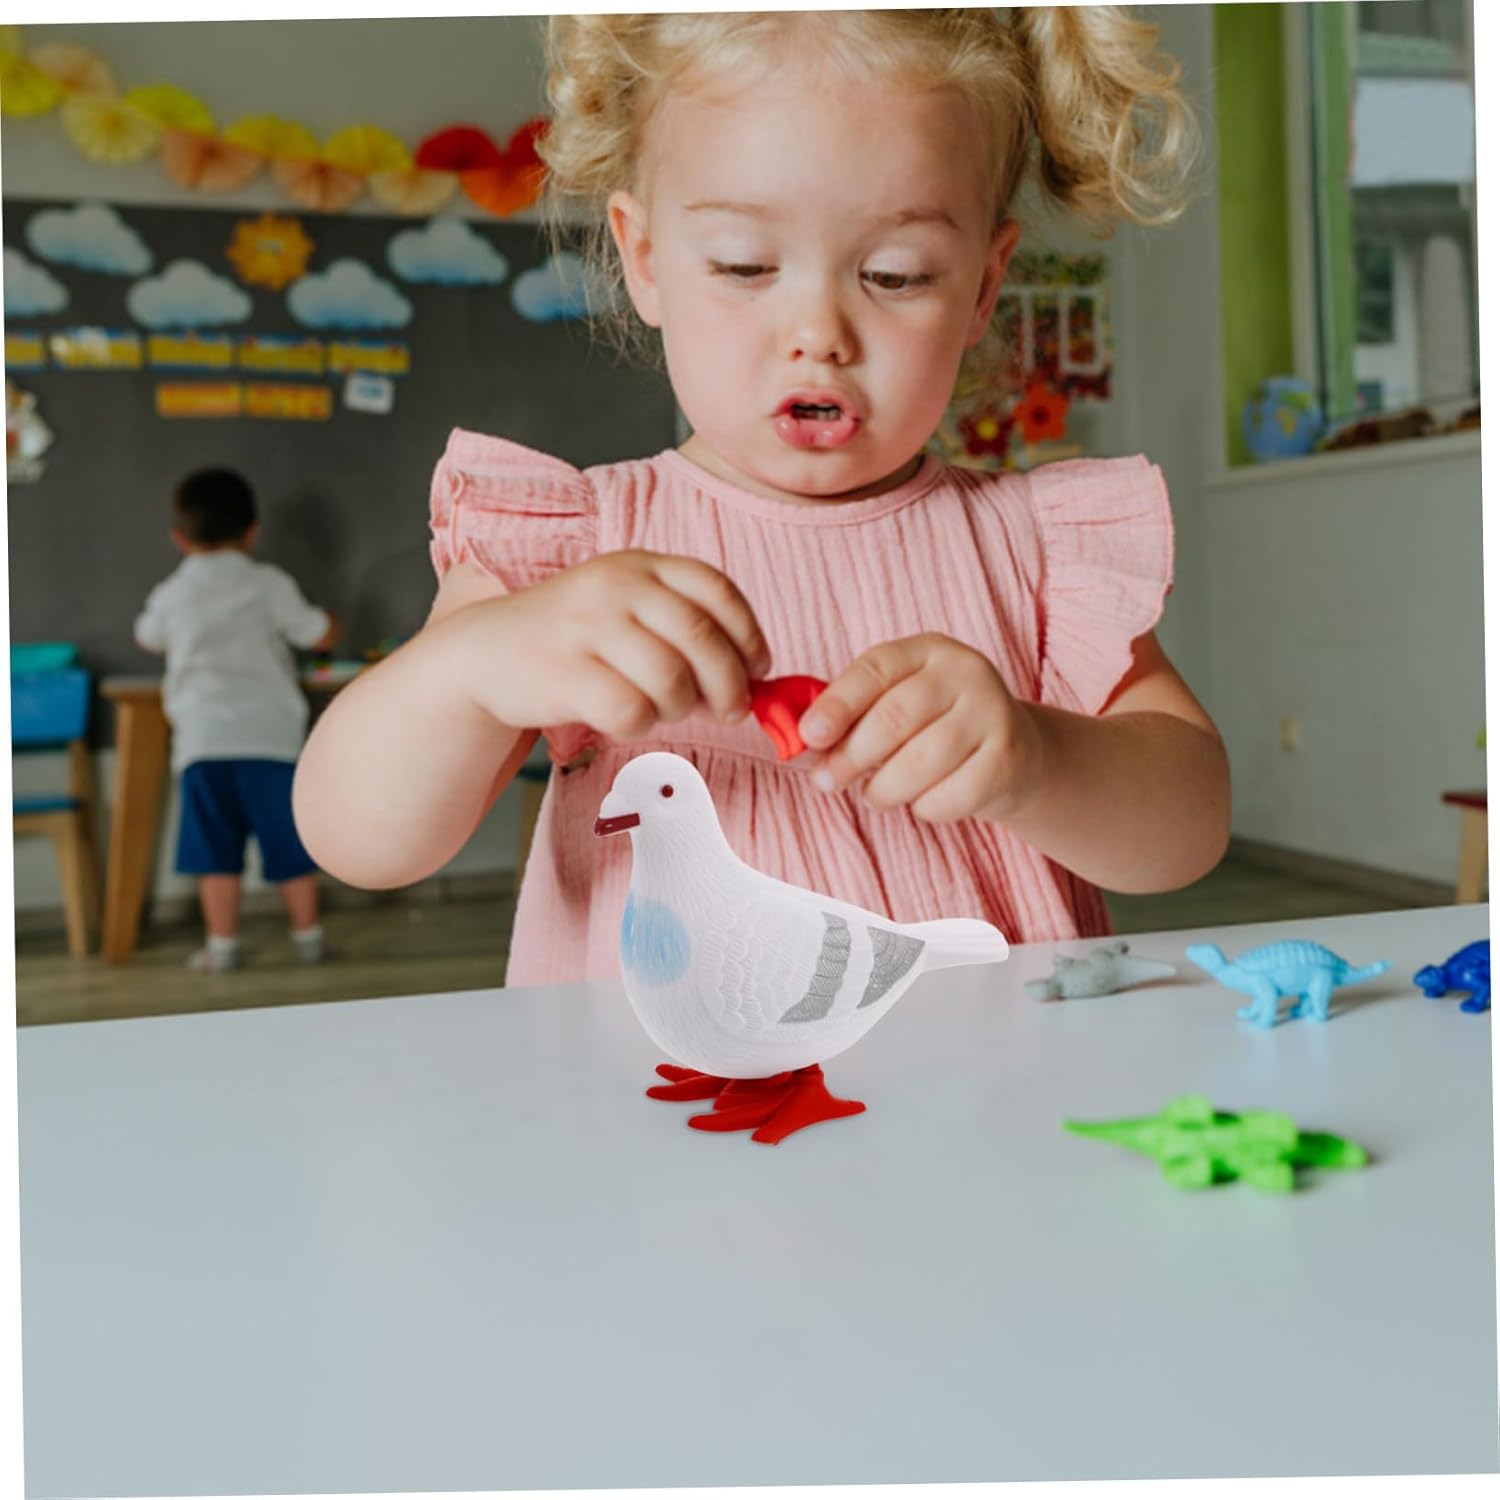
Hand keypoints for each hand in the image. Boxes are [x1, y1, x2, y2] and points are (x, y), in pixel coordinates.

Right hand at [453, 550, 771, 739]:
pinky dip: (640, 725)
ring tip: (661, 708)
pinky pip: (631, 711)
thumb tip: (754, 679)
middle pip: (702, 639)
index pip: (717, 590)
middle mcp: (615, 586)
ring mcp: (587, 626)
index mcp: (639, 564)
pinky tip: (623, 717)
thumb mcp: (627, 608)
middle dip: (730, 685)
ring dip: (680, 708)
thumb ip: (684, 627)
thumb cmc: (574, 638)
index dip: (749, 635)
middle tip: (730, 710)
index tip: (757, 668)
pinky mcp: (563, 672)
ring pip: (672, 681)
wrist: (484, 653)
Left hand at [797, 633, 1042, 822]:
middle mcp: (965, 672)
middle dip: (851, 755)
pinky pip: (951, 795)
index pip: (875, 668)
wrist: (1012, 753)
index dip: (837, 704)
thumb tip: (805, 743)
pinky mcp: (1009, 758)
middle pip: (895, 717)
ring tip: (876, 794)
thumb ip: (853, 716)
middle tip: (826, 780)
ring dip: (886, 788)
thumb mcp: (895, 704)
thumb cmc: (933, 728)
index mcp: (928, 650)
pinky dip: (925, 808)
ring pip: (921, 761)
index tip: (808, 736)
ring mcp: (993, 712)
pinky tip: (923, 800)